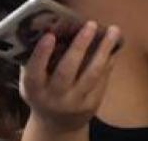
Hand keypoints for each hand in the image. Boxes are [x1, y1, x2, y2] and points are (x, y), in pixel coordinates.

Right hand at [21, 22, 121, 136]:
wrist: (58, 122)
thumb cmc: (44, 90)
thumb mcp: (33, 80)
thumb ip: (37, 59)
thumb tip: (48, 25)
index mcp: (34, 89)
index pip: (34, 72)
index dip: (41, 54)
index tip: (50, 35)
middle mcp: (53, 97)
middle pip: (67, 71)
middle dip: (79, 46)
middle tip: (91, 24)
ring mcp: (74, 101)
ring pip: (92, 74)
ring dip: (104, 50)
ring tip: (114, 30)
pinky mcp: (92, 103)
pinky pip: (102, 77)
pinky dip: (109, 59)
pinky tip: (114, 45)